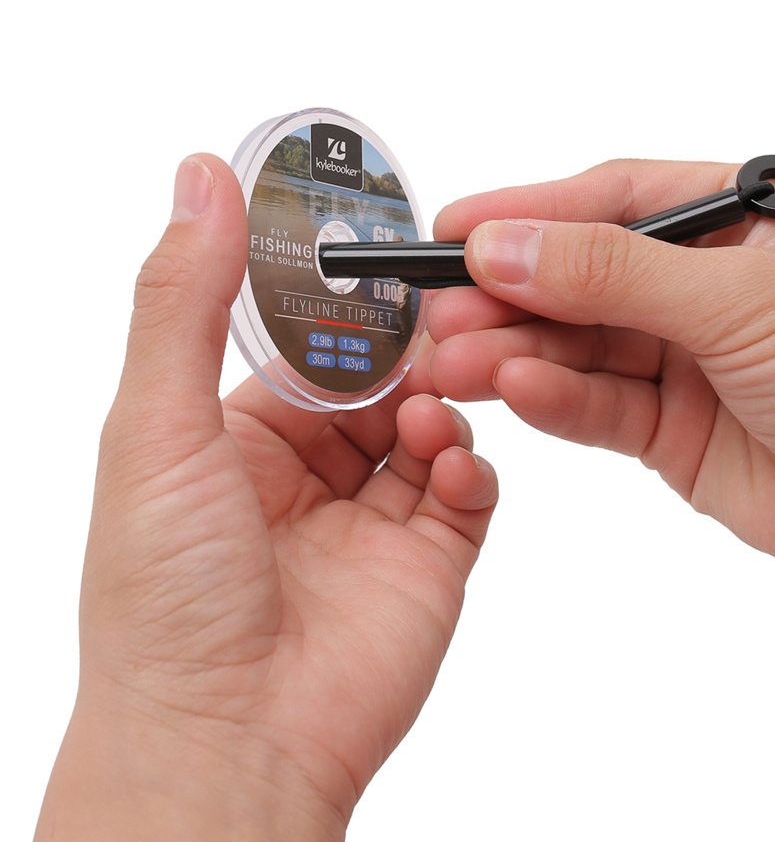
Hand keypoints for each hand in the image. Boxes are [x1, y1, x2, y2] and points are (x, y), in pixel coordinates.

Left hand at [36, 156, 497, 839]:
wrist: (229, 746)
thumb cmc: (166, 598)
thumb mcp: (157, 426)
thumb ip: (185, 298)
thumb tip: (199, 175)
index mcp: (236, 436)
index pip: (306, 341)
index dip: (341, 299)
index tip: (379, 252)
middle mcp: (306, 473)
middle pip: (379, 379)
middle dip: (408, 351)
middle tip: (434, 323)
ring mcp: (372, 518)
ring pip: (432, 425)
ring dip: (441, 405)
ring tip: (432, 411)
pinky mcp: (428, 560)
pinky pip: (469, 492)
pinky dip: (469, 469)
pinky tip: (447, 470)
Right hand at [429, 159, 774, 689]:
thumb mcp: (742, 302)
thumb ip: (615, 274)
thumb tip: (508, 246)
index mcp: (735, 221)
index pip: (611, 200)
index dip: (530, 212)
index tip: (456, 228)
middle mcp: (702, 284)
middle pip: (580, 276)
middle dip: (510, 292)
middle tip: (442, 308)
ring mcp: (682, 357)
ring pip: (577, 344)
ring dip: (517, 351)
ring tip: (458, 361)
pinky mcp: (669, 426)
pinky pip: (595, 404)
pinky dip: (554, 399)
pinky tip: (515, 391)